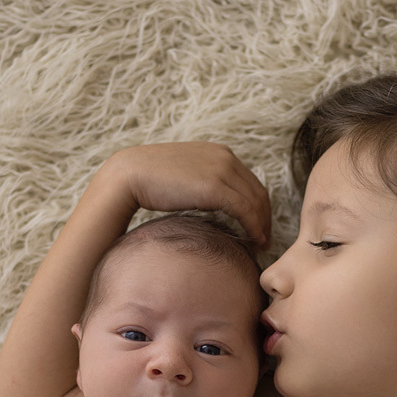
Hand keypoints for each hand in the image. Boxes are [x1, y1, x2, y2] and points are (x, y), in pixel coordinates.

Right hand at [107, 142, 271, 245]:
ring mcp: (221, 170)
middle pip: (258, 191)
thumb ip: (204, 181)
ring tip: (261, 244)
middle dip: (265, 217)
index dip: (260, 205)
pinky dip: (254, 226)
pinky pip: (245, 209)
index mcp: (220, 152)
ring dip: (262, 225)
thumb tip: (214, 202)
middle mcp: (225, 157)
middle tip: (265, 239)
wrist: (130, 174)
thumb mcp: (187, 174)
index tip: (260, 224)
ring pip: (255, 201)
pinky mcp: (215, 187)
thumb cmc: (152, 180)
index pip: (251, 181)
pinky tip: (255, 240)